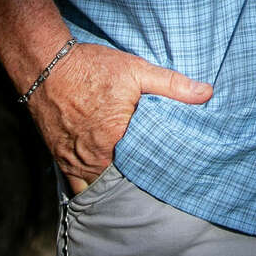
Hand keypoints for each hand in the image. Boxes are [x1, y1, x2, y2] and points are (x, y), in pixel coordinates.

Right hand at [27, 41, 211, 192]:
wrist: (47, 65)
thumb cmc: (93, 68)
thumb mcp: (137, 70)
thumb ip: (172, 85)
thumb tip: (207, 93)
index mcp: (117, 141)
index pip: (147, 170)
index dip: (160, 173)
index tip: (174, 176)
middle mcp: (96, 159)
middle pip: (122, 183)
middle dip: (137, 185)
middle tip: (156, 187)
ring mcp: (75, 163)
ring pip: (100, 188)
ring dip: (114, 188)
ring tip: (132, 189)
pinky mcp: (61, 161)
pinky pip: (77, 187)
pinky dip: (90, 188)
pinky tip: (103, 186)